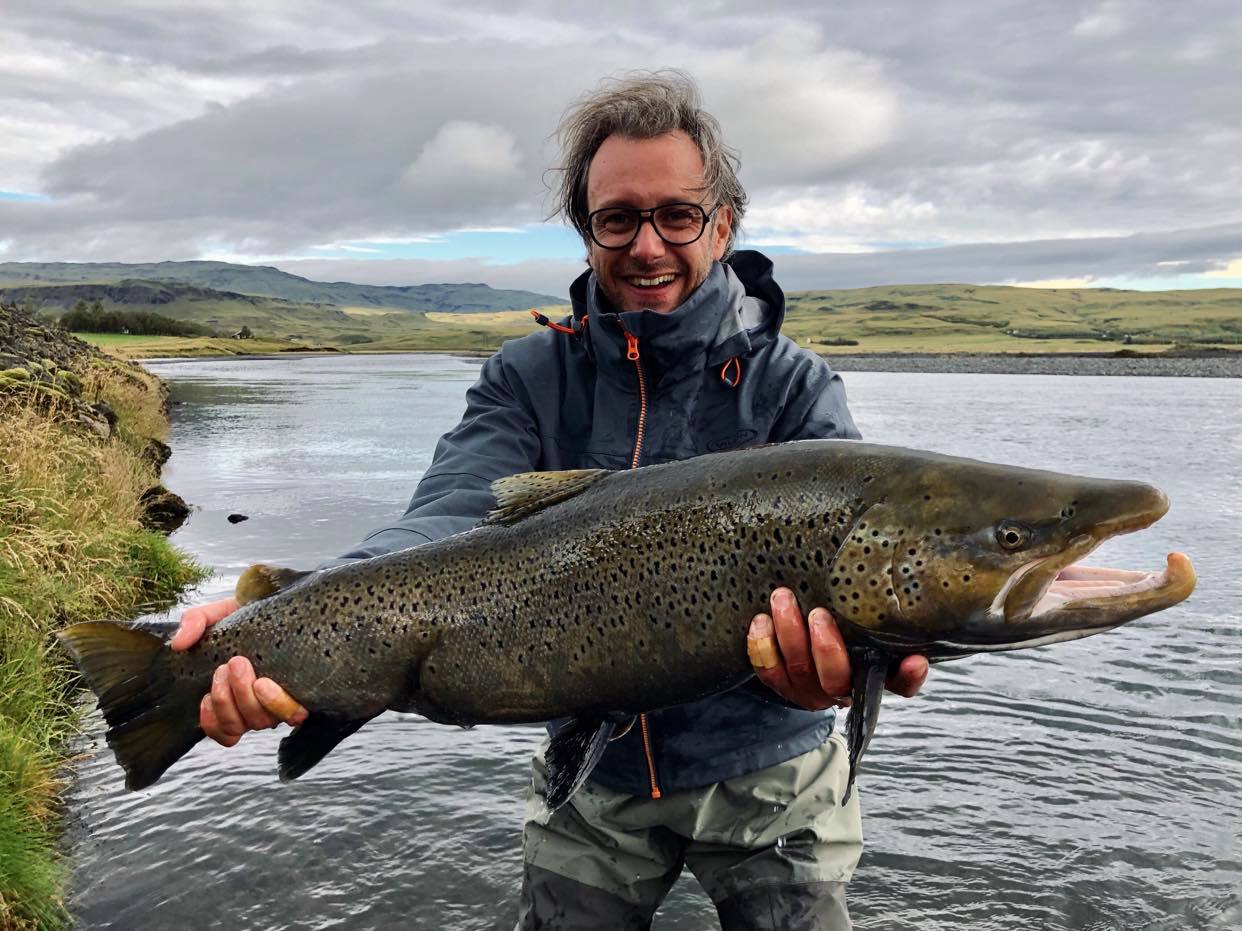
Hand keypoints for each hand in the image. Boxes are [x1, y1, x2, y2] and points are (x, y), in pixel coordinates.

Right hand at [171, 597, 307, 745]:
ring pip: (259, 722)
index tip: (205, 696)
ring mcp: (278, 702)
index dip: (212, 721)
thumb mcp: (215, 615)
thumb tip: (179, 644)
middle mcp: (256, 706)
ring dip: (245, 696)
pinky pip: (292, 716)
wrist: (276, 604)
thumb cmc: (246, 617)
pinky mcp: (302, 693)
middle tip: (228, 665)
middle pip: (237, 725)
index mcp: (234, 697)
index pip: (223, 732)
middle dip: (226, 698)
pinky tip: (264, 683)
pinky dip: (276, 704)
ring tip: (240, 664)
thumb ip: (193, 624)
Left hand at [747, 587, 928, 709]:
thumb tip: (881, 550)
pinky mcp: (782, 685)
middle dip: (826, 648)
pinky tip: (761, 621)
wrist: (802, 639)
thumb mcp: (859, 609)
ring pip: (800, 672)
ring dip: (789, 635)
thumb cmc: (841, 614)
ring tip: (782, 599)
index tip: (915, 659)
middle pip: (837, 680)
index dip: (908, 676)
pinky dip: (763, 647)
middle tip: (818, 614)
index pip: (900, 682)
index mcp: (876, 671)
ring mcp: (811, 690)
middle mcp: (844, 686)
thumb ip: (871, 595)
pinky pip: (769, 673)